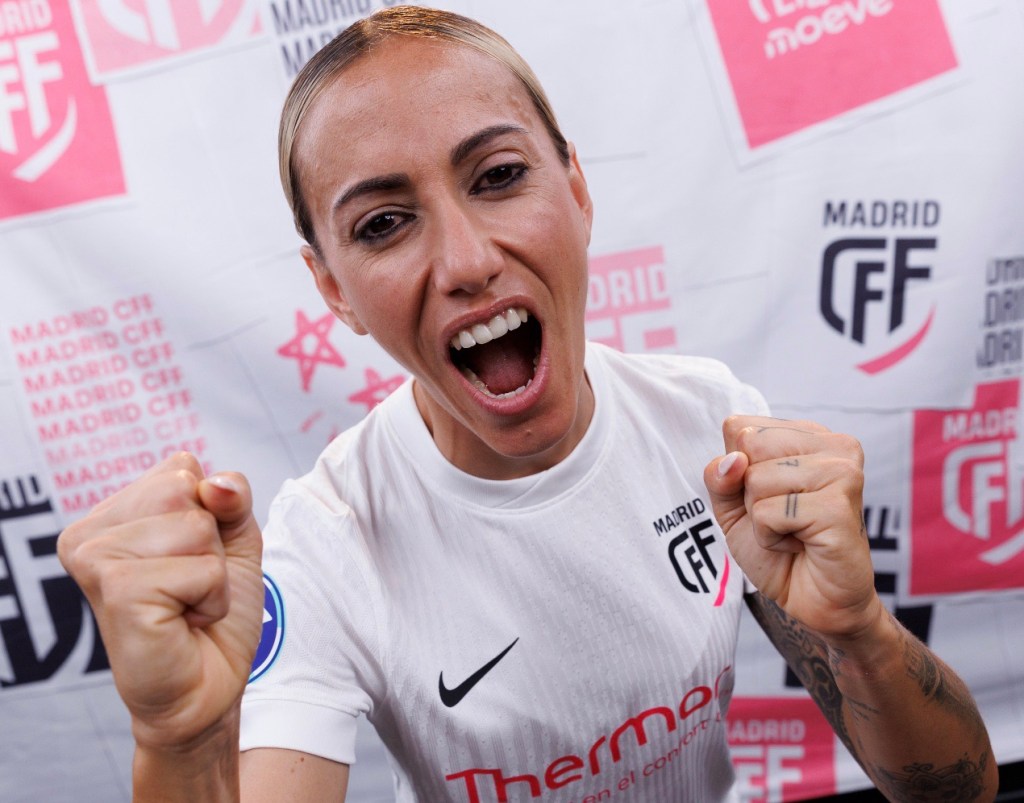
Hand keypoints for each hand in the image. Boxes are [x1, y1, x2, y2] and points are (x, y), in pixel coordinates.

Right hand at [57, 453, 263, 750]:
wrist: (206, 686)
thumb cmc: (212, 613)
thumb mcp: (234, 539)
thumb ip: (231, 496)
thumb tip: (214, 483)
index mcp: (112, 511)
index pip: (182, 467)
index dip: (213, 514)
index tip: (190, 559)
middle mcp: (90, 531)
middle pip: (187, 489)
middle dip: (212, 541)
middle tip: (188, 586)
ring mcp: (96, 559)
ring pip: (198, 525)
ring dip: (212, 572)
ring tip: (184, 604)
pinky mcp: (117, 588)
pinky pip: (203, 568)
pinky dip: (211, 597)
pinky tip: (183, 622)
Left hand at [703, 416, 881, 639]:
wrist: (816, 602)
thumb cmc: (778, 549)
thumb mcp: (732, 507)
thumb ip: (719, 477)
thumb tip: (732, 460)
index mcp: (808, 435)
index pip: (738, 426)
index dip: (736, 470)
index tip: (769, 497)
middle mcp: (833, 446)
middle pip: (746, 446)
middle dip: (748, 493)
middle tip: (782, 517)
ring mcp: (841, 473)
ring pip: (755, 479)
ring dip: (761, 519)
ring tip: (794, 531)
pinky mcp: (838, 507)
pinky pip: (768, 513)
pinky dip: (771, 537)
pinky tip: (801, 545)